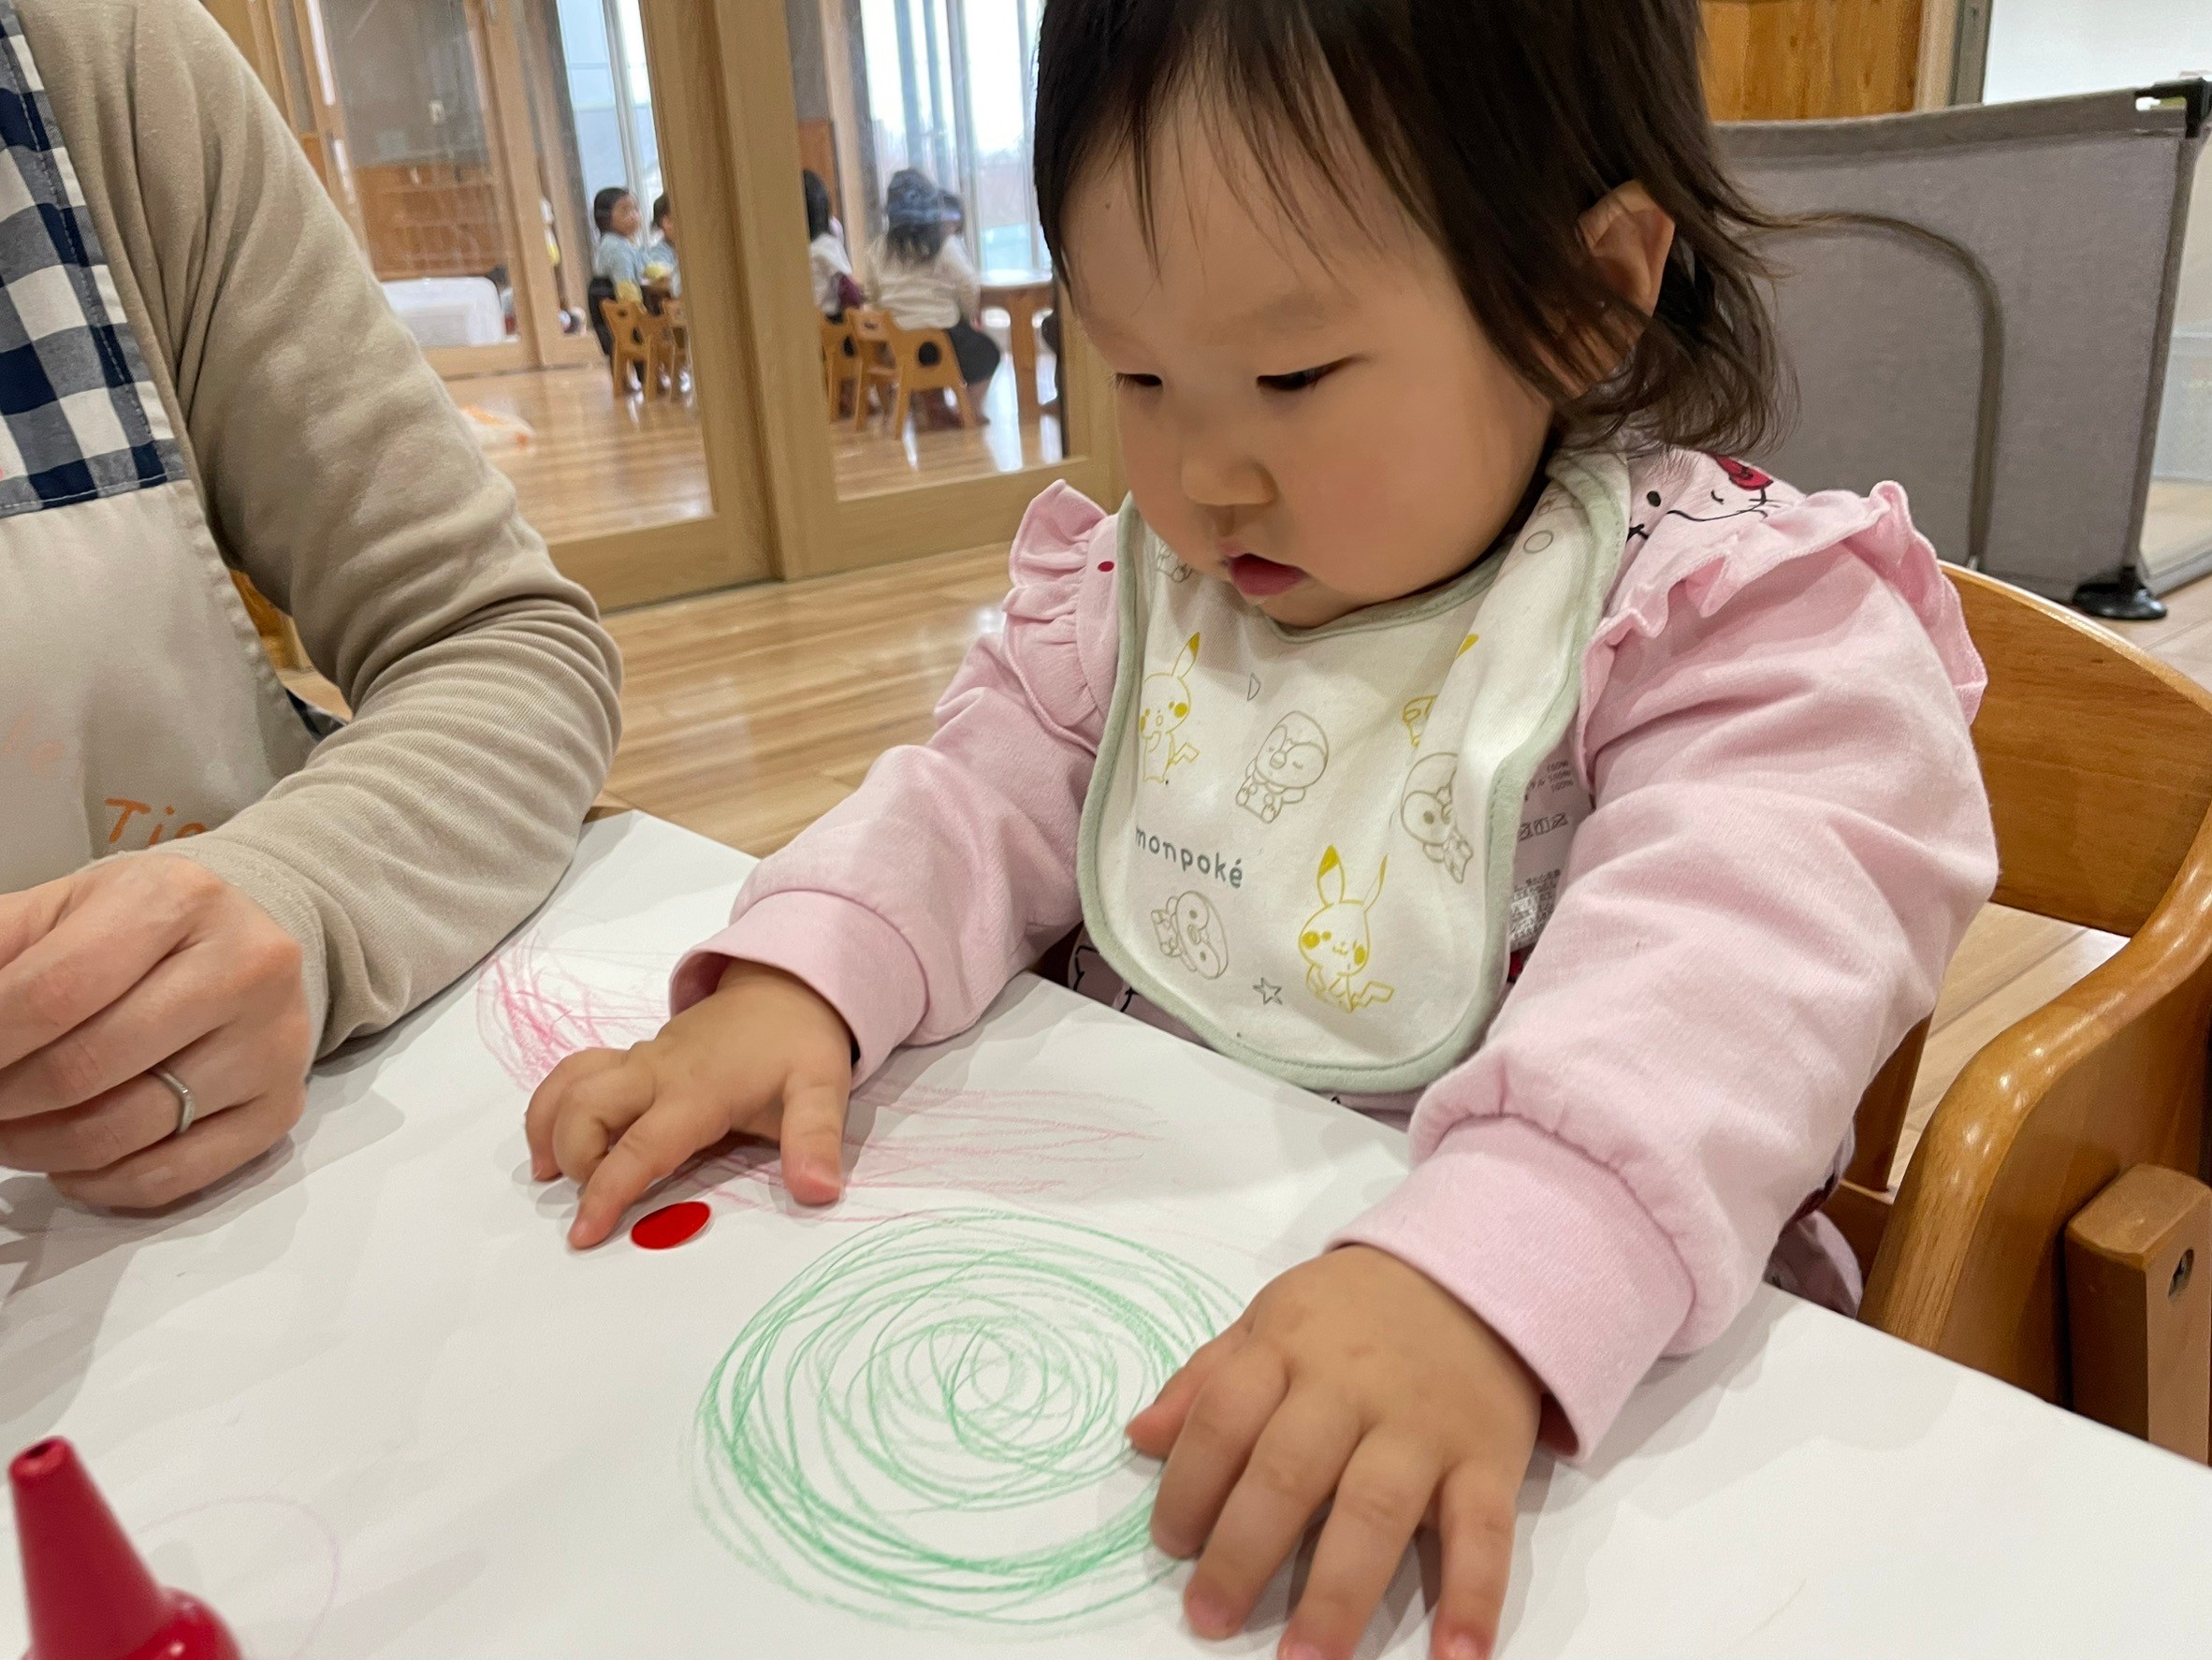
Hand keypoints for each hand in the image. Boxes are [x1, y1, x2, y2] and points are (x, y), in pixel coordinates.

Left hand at [0, 854, 312, 1207]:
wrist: (246, 945)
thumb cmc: (140, 931)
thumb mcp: (60, 909)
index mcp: (179, 899)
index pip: (54, 991)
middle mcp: (245, 965)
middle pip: (88, 1067)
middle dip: (4, 1098)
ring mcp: (272, 1042)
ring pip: (125, 1132)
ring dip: (40, 1148)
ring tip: (11, 1131)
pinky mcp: (281, 1106)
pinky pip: (172, 1177)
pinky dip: (100, 1185)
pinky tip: (69, 1164)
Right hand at [524, 960, 853, 1246]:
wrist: (788, 987)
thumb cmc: (800, 1045)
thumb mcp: (822, 1090)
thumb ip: (816, 1141)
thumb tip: (819, 1192)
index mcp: (700, 1090)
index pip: (642, 1146)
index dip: (609, 1191)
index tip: (583, 1234)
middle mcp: (657, 1071)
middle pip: (586, 1108)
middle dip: (574, 1158)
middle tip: (587, 1200)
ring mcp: (640, 1059)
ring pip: (571, 1084)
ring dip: (550, 1127)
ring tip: (552, 1174)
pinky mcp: (634, 1055)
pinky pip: (578, 1071)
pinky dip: (555, 1102)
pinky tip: (555, 1137)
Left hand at [1131, 1245, 1540, 1659]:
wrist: (1475, 1273)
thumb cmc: (1355, 1311)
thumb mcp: (1273, 1317)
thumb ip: (1207, 1378)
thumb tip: (1141, 1438)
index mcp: (1289, 1349)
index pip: (1225, 1418)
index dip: (1189, 1484)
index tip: (1170, 1545)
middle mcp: (1353, 1388)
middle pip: (1289, 1471)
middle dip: (1244, 1551)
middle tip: (1209, 1617)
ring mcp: (1423, 1425)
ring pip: (1376, 1508)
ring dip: (1339, 1591)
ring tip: (1305, 1659)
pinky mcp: (1488, 1458)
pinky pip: (1484, 1533)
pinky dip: (1474, 1598)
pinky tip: (1456, 1658)